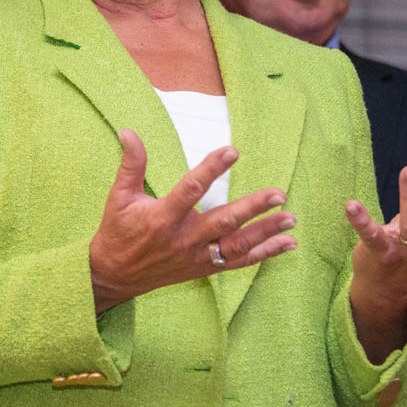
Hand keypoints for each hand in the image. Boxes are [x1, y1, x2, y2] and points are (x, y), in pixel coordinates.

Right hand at [89, 128, 296, 313]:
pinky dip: (265, 254)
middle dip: (252, 208)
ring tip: (290, 218)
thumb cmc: (119, 231)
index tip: (232, 151)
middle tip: (278, 194)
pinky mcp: (205, 268)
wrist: (116, 275)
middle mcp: (183, 240)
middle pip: (223, 222)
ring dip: (265, 232)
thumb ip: (131, 164)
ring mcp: (196, 257)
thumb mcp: (119, 196)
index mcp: (162, 218)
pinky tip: (287, 243)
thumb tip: (129, 131)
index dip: (211, 169)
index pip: (190, 189)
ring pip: (236, 245)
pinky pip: (239, 262)